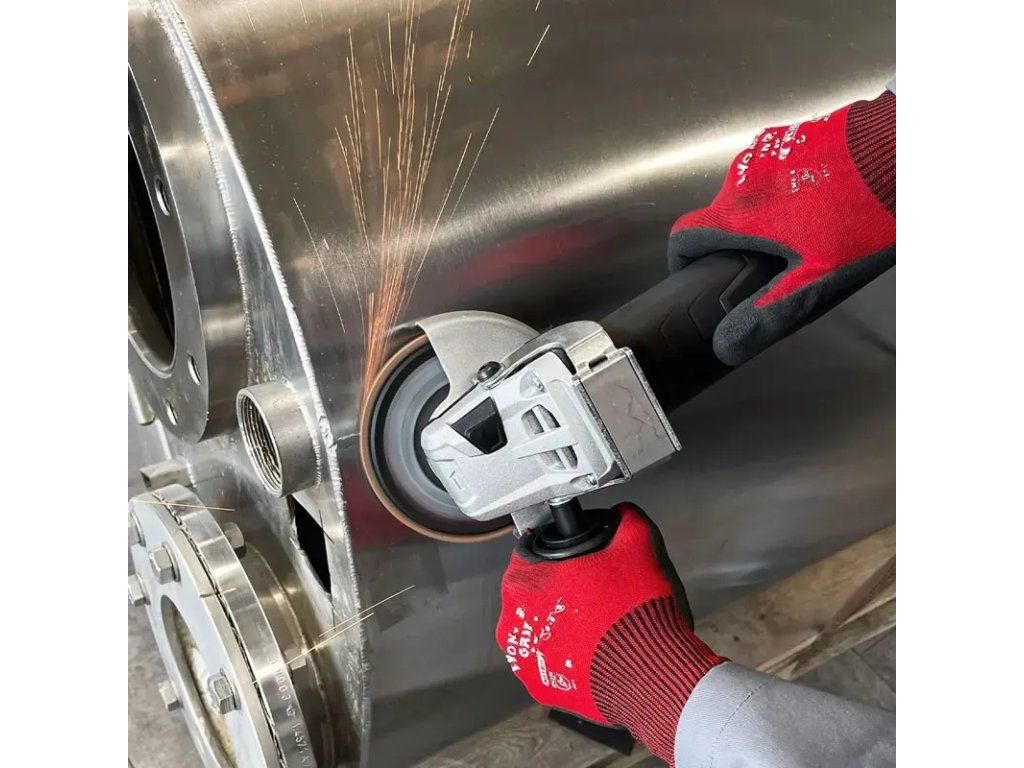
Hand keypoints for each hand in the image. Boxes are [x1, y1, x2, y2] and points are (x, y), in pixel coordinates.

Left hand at [496, 503, 724, 764]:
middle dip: (559, 590)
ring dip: (563, 625)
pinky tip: (596, 651)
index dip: (557, 553)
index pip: (530, 553)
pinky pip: (552, 664)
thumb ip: (624, 520)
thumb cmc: (637, 609)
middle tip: (594, 592)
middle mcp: (510, 623)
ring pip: (540, 630)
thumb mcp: (639, 545)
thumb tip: (622, 516)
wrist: (654, 675)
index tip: (579, 561)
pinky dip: (569, 657)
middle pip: (533, 594)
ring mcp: (524, 662)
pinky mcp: (542, 690)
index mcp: (522, 581)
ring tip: (599, 624)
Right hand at [668, 90, 894, 365]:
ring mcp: (767, 149)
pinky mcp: (792, 133)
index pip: (684, 236)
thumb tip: (729, 344)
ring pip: (747, 188)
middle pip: (719, 214)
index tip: (691, 271)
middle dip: (735, 238)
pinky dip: (784, 183)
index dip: (681, 259)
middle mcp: (743, 175)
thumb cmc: (864, 213)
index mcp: (739, 212)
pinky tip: (819, 195)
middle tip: (770, 259)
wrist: (904, 150)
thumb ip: (769, 312)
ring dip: (761, 209)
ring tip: (803, 227)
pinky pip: (773, 165)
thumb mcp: (817, 278)